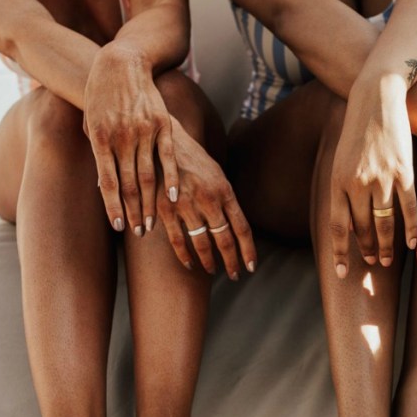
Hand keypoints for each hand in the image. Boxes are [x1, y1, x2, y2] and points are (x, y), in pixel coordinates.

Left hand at [84, 44, 177, 235]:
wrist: (120, 64)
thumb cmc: (101, 97)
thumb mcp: (91, 123)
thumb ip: (99, 154)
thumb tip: (103, 187)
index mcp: (101, 139)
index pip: (109, 182)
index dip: (114, 207)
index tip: (121, 227)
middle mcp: (122, 137)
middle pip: (130, 183)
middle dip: (135, 211)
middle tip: (141, 232)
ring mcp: (144, 131)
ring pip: (149, 174)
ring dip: (152, 202)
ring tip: (154, 222)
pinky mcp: (162, 125)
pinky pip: (169, 157)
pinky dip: (172, 178)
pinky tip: (174, 197)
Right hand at [156, 119, 256, 278]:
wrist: (164, 141)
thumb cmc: (194, 160)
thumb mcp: (217, 175)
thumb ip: (226, 200)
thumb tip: (235, 226)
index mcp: (225, 191)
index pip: (242, 228)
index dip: (248, 250)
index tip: (251, 266)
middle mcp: (208, 199)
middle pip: (225, 239)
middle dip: (232, 261)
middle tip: (235, 274)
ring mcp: (186, 205)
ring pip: (202, 243)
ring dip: (209, 261)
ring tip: (213, 270)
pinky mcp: (165, 208)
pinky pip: (177, 239)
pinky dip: (184, 255)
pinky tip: (189, 264)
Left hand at [329, 77, 416, 275]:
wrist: (375, 98)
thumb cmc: (356, 131)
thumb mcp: (341, 161)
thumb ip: (342, 192)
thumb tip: (347, 223)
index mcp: (338, 182)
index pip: (338, 226)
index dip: (340, 251)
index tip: (342, 273)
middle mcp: (358, 184)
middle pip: (363, 228)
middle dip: (368, 250)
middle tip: (373, 265)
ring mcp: (382, 178)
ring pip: (386, 222)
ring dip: (388, 245)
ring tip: (389, 260)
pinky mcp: (403, 172)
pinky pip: (409, 208)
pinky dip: (412, 228)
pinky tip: (414, 242)